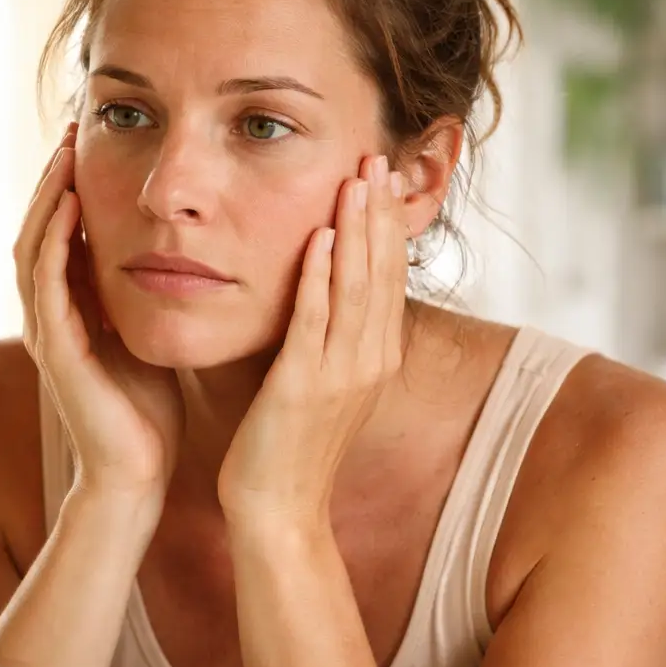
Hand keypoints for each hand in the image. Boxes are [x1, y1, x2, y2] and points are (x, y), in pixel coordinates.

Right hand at [16, 125, 182, 506]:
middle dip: (52, 176)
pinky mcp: (54, 351)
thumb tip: (172, 243)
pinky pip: (46, 283)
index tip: (92, 137)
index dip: (70, 183)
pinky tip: (71, 205)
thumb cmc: (148, 409)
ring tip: (67, 151)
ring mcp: (45, 331)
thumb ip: (142, 290)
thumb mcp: (148, 330)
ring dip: (47, 197)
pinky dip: (54, 240)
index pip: (59, 231)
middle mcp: (47, 314)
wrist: (137, 474)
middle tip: (73, 126)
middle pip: (36, 227)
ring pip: (32, 247)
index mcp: (68, 308)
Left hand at [217, 155, 407, 526]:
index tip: (380, 176)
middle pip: (381, 272)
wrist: (278, 512)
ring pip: (356, 288)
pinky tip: (317, 238)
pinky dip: (318, 278)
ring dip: (356, 230)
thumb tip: (317, 293)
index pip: (387, 277)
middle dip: (380, 212)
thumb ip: (323, 339)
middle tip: (377, 154)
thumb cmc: (286, 448)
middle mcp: (368, 362)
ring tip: (356, 177)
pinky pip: (315, 322)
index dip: (386, 224)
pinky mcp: (304, 387)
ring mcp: (341, 375)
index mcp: (374, 359)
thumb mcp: (318, 384)